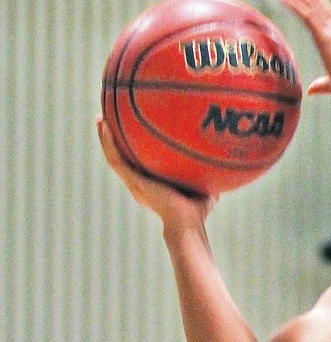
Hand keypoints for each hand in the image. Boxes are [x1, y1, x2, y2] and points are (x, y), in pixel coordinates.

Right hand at [96, 117, 214, 226]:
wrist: (187, 223)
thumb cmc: (197, 211)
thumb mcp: (203, 186)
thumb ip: (205, 172)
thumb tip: (219, 157)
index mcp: (150, 185)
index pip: (136, 164)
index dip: (130, 150)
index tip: (128, 134)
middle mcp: (138, 184)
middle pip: (120, 158)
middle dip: (112, 140)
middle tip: (106, 121)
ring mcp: (134, 183)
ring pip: (113, 157)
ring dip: (105, 138)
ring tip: (99, 118)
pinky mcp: (133, 182)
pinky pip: (116, 159)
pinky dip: (109, 143)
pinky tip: (105, 126)